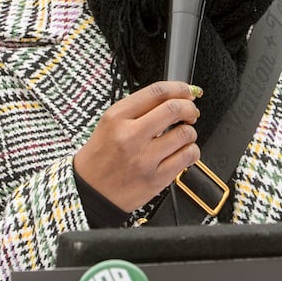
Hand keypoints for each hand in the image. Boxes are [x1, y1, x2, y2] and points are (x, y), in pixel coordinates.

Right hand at [73, 81, 200, 211]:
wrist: (90, 193)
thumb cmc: (99, 158)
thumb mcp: (109, 125)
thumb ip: (138, 110)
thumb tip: (172, 98)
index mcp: (117, 117)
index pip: (157, 92)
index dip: (179, 88)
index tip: (187, 91)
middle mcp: (130, 136)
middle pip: (174, 109)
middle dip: (189, 107)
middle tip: (190, 112)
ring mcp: (144, 158)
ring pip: (185, 134)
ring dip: (190, 132)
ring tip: (182, 136)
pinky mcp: (156, 178)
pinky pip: (187, 156)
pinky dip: (191, 151)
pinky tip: (182, 152)